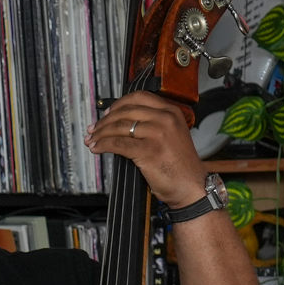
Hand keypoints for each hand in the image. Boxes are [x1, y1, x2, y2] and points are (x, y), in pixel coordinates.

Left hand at [85, 91, 207, 209]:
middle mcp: (165, 119)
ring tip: (92, 140)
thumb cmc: (180, 166)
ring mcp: (158, 134)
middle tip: (94, 129)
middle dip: (105, 120)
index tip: (107, 112)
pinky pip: (118, 144)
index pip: (139, 97)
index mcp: (171, 112)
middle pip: (126, 111)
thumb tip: (121, 123)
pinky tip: (97, 148)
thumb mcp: (172, 135)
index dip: (118, 104)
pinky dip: (103, 145)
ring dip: (101, 133)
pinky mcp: (149, 150)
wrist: (192, 186)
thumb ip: (152, 125)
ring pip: (119, 127)